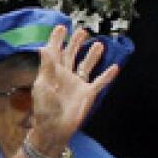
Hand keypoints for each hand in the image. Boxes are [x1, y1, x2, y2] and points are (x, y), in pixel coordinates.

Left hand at [27, 25, 119, 154]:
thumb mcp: (42, 86)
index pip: (55, 52)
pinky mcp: (88, 94)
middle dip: (76, 43)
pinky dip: (107, 76)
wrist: (54, 130)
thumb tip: (43, 47)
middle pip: (72, 55)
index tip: (61, 27)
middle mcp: (65, 76)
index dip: (57, 39)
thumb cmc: (44, 110)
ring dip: (92, 56)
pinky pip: (99, 82)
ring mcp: (77, 84)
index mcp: (52, 73)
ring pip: (86, 65)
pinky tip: (115, 67)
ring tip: (98, 44)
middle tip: (82, 31)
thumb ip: (46, 66)